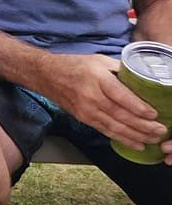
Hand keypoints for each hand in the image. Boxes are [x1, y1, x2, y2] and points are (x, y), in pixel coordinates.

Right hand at [36, 53, 167, 154]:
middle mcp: (91, 96)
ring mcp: (86, 109)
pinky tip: (136, 143)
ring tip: (153, 140)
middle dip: (143, 126)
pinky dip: (122, 139)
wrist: (46, 75)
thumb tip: (143, 78)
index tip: (155, 114)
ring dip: (136, 136)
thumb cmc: (74, 65)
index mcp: (97, 78)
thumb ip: (121, 70)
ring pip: (115, 127)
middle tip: (161, 131)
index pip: (122, 97)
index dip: (139, 108)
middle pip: (121, 115)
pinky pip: (105, 131)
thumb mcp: (99, 60)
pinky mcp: (83, 118)